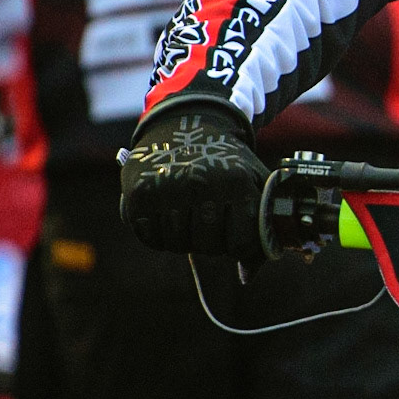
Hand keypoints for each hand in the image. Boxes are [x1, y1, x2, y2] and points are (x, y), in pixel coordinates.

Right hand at [119, 100, 268, 261]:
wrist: (188, 122)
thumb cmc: (228, 161)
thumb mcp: (254, 183)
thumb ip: (260, 228)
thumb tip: (246, 277)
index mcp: (237, 183)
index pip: (240, 245)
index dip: (237, 245)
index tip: (233, 231)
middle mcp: (202, 185)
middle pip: (208, 246)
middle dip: (211, 241)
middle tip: (209, 221)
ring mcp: (168, 189)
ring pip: (177, 244)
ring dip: (184, 237)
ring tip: (189, 212)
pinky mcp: (139, 194)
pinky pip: (149, 237)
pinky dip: (158, 233)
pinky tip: (167, 212)